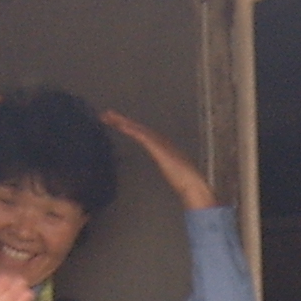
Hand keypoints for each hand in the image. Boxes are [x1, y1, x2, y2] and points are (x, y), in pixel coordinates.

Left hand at [102, 109, 217, 208]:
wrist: (194, 186)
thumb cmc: (187, 185)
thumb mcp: (174, 178)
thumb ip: (171, 175)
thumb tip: (173, 180)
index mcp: (163, 148)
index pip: (143, 134)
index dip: (129, 128)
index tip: (117, 123)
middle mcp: (161, 142)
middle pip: (138, 128)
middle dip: (122, 121)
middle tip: (106, 114)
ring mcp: (160, 144)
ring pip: (138, 129)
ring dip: (122, 122)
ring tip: (108, 116)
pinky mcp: (158, 148)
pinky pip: (141, 136)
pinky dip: (131, 129)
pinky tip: (121, 125)